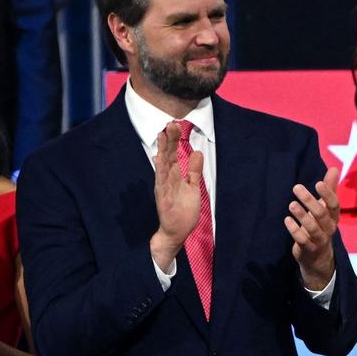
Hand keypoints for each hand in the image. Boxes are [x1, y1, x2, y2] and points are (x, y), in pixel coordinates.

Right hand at [150, 122, 202, 268]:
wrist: (177, 231)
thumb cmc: (183, 210)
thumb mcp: (193, 187)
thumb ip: (194, 170)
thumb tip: (197, 152)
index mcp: (174, 176)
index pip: (173, 154)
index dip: (174, 140)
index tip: (175, 125)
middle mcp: (167, 179)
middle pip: (167, 156)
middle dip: (169, 140)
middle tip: (170, 124)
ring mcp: (164, 188)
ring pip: (162, 166)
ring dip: (162, 151)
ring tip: (162, 136)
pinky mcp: (163, 198)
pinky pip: (161, 183)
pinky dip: (160, 171)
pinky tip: (159, 160)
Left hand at [286, 166, 340, 290]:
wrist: (319, 258)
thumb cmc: (321, 227)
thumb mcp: (326, 209)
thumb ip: (330, 189)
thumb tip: (334, 168)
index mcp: (334, 217)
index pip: (334, 204)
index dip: (328, 194)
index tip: (318, 183)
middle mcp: (329, 228)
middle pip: (321, 214)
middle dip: (309, 201)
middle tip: (296, 187)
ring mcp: (319, 240)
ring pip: (312, 227)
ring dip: (302, 215)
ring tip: (291, 204)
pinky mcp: (308, 249)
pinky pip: (302, 240)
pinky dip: (295, 230)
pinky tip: (287, 220)